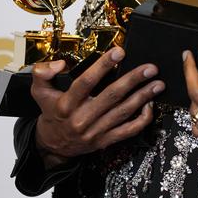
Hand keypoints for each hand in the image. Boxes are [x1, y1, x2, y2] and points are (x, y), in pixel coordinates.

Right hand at [30, 47, 164, 168]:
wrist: (52, 145)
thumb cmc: (51, 113)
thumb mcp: (39, 92)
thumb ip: (43, 74)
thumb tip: (60, 63)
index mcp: (66, 104)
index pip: (86, 82)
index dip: (103, 66)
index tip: (119, 52)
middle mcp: (82, 118)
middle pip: (111, 96)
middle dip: (133, 80)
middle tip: (150, 68)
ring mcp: (95, 132)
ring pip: (124, 112)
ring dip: (143, 97)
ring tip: (158, 84)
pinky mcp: (105, 141)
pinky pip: (128, 131)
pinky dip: (142, 119)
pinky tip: (150, 105)